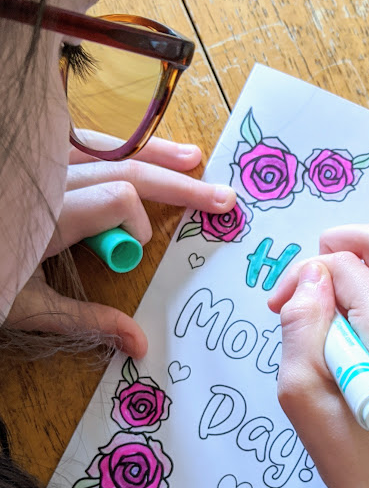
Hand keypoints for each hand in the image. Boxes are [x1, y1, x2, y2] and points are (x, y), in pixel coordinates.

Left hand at [5, 134, 235, 357]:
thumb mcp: (27, 306)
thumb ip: (86, 320)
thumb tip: (141, 345)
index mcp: (48, 216)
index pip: (119, 197)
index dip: (139, 223)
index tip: (136, 250)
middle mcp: (50, 181)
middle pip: (128, 168)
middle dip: (179, 185)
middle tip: (221, 198)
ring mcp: (43, 165)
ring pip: (108, 147)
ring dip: (157, 155)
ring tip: (194, 159)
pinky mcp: (39, 162)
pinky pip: (83, 141)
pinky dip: (119, 147)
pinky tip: (145, 148)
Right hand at [268, 223, 368, 487]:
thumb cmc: (345, 451)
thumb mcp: (301, 387)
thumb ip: (302, 319)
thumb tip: (313, 273)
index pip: (342, 261)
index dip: (301, 274)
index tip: (277, 309)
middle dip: (333, 250)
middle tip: (301, 290)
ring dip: (347, 275)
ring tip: (317, 320)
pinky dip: (362, 295)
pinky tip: (340, 333)